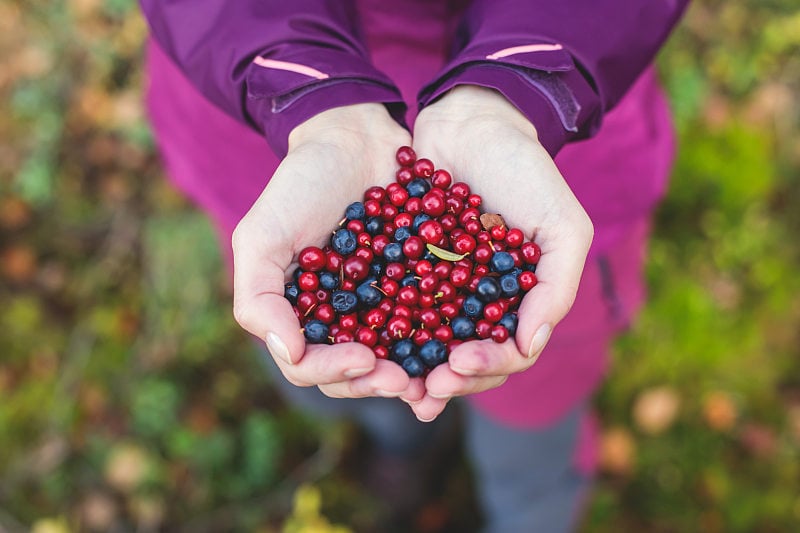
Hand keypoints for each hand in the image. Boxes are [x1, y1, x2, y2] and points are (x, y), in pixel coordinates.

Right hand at [232, 104, 420, 400]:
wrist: (356, 139)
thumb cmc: (301, 185)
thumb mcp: (262, 235)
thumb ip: (259, 298)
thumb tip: (291, 355)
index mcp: (300, 315)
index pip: (308, 365)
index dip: (334, 371)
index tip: (364, 360)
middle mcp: (340, 319)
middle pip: (355, 372)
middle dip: (378, 382)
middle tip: (406, 381)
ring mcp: (380, 306)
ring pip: (395, 358)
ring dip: (415, 374)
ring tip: (437, 376)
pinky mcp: (418, 288)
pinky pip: (430, 324)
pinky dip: (443, 342)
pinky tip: (462, 348)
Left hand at [407, 86, 593, 420]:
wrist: (471, 123)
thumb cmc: (525, 171)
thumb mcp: (561, 225)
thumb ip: (556, 287)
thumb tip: (531, 346)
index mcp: (519, 300)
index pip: (509, 351)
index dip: (488, 364)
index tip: (461, 362)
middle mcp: (480, 302)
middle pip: (465, 357)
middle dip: (449, 377)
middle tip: (427, 386)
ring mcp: (441, 287)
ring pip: (427, 343)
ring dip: (413, 368)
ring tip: (393, 380)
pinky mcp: (405, 269)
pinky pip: (393, 307)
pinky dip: (382, 330)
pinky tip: (365, 343)